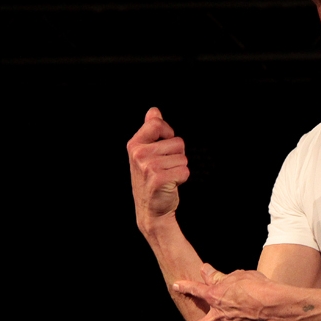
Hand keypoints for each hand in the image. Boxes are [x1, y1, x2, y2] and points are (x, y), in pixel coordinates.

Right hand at [127, 107, 188, 221]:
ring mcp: (148, 167)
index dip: (168, 133)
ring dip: (179, 168)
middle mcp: (139, 154)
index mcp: (135, 145)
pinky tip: (170, 185)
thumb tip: (154, 110)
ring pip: (183, 158)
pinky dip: (182, 179)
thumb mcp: (145, 153)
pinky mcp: (159, 179)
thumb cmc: (150, 179)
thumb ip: (150, 130)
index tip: (164, 145)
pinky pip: (185, 171)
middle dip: (176, 155)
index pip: (157, 123)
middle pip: (178, 142)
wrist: (151, 210)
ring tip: (166, 176)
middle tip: (164, 168)